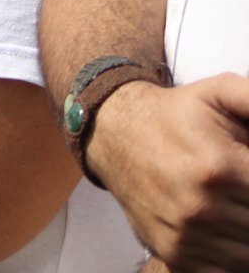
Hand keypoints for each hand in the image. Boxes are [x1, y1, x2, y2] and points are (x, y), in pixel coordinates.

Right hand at [90, 75, 248, 270]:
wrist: (113, 132)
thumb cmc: (175, 114)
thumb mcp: (219, 93)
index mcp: (220, 168)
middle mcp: (202, 207)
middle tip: (244, 189)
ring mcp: (186, 235)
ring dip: (248, 232)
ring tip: (239, 206)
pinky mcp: (173, 253)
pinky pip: (225, 271)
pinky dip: (235, 257)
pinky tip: (230, 230)